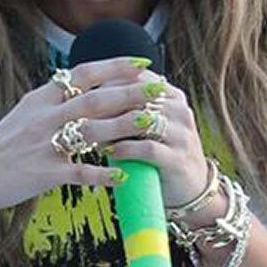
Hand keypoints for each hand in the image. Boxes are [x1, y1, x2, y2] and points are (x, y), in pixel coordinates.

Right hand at [0, 56, 156, 212]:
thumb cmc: (4, 145)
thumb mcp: (28, 112)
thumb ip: (57, 99)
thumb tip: (90, 84)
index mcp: (42, 97)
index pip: (84, 73)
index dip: (115, 66)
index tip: (144, 62)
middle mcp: (44, 116)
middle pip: (95, 99)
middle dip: (131, 93)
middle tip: (160, 89)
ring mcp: (44, 144)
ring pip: (92, 131)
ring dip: (126, 127)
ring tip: (154, 124)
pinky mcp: (44, 173)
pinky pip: (80, 172)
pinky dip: (103, 173)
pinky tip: (124, 174)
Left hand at [84, 77, 211, 209]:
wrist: (191, 189)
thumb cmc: (161, 154)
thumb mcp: (149, 126)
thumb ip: (128, 109)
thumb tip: (84, 97)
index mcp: (171, 96)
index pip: (136, 77)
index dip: (106, 82)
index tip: (81, 92)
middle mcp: (179, 111)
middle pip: (136, 97)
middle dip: (103, 104)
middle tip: (75, 112)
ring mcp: (181, 134)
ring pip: (139, 121)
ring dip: (108, 127)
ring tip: (85, 134)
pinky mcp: (178, 159)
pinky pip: (147, 148)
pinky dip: (124, 149)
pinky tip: (107, 152)